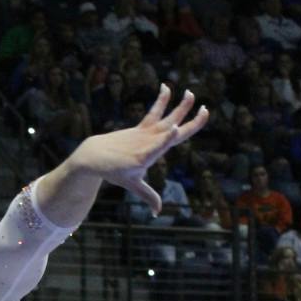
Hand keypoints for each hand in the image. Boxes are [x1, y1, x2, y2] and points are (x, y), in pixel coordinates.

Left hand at [70, 85, 210, 213]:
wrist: (95, 155)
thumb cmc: (114, 172)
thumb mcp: (132, 185)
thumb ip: (148, 196)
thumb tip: (157, 212)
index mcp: (146, 156)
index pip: (159, 146)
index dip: (167, 138)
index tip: (175, 129)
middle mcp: (148, 141)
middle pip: (172, 128)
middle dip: (189, 120)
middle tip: (205, 109)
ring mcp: (145, 132)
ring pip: (166, 116)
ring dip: (180, 105)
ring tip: (191, 92)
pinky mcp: (142, 127)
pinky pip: (154, 111)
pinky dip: (161, 100)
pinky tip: (166, 87)